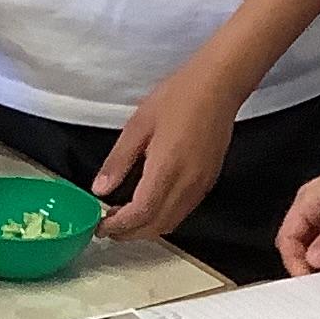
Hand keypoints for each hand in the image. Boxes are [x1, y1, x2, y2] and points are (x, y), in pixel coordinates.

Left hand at [96, 56, 242, 241]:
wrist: (219, 86)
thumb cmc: (178, 97)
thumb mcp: (138, 125)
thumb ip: (119, 161)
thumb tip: (100, 189)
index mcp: (167, 168)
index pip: (141, 213)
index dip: (119, 226)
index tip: (101, 226)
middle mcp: (187, 183)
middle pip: (157, 226)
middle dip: (130, 233)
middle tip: (108, 227)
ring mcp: (201, 184)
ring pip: (172, 222)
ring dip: (147, 228)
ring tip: (124, 217)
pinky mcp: (209, 181)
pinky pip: (184, 211)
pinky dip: (163, 217)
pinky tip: (149, 204)